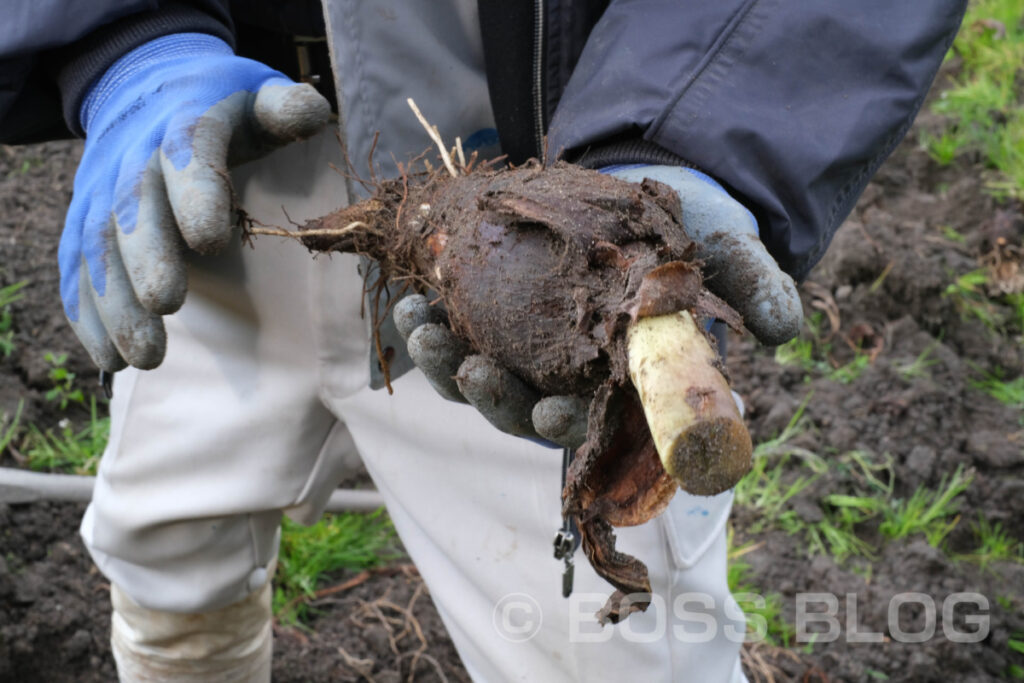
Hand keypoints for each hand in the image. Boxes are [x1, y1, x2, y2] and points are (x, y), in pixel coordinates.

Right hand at [61, 33, 329, 370]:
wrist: (146, 86)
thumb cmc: (223, 104)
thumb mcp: (257, 93)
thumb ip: (286, 107)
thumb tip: (315, 114)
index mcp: (184, 118)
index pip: (188, 150)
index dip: (196, 192)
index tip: (211, 239)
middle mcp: (134, 155)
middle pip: (133, 206)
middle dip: (147, 257)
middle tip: (166, 304)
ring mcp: (102, 189)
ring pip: (98, 245)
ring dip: (115, 302)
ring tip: (142, 355)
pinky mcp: (86, 219)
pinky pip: (76, 267)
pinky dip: (86, 313)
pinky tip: (106, 358)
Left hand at [395, 164, 801, 447]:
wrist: (654, 188)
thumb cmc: (695, 233)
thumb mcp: (732, 253)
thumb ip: (755, 286)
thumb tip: (784, 326)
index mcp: (628, 384)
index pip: (596, 424)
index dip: (569, 426)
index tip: (548, 411)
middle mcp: (577, 380)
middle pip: (524, 412)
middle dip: (492, 399)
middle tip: (467, 370)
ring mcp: (535, 353)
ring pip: (482, 379)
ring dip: (446, 363)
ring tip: (420, 327)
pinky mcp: (502, 320)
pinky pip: (462, 334)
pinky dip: (435, 323)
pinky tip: (412, 299)